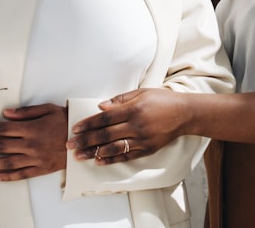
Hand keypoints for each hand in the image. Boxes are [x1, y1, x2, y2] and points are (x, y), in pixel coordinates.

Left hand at [0, 103, 66, 180]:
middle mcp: (30, 144)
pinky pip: (21, 174)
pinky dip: (7, 176)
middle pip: (0, 146)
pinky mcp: (41, 168)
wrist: (84, 138)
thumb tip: (6, 114)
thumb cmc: (65, 120)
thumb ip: (25, 112)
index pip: (2, 129)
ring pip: (7, 162)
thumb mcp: (48, 109)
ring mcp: (35, 158)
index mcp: (31, 128)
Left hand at [66, 88, 187, 164]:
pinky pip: (126, 156)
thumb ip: (120, 100)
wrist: (184, 114)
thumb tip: (101, 107)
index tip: (74, 128)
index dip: (88, 124)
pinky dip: (112, 159)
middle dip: (85, 140)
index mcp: (133, 109)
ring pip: (113, 148)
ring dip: (94, 152)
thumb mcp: (141, 93)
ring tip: (80, 156)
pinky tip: (99, 161)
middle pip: (105, 135)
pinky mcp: (147, 149)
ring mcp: (142, 139)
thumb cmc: (162, 100)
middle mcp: (136, 125)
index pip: (104, 118)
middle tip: (69, 145)